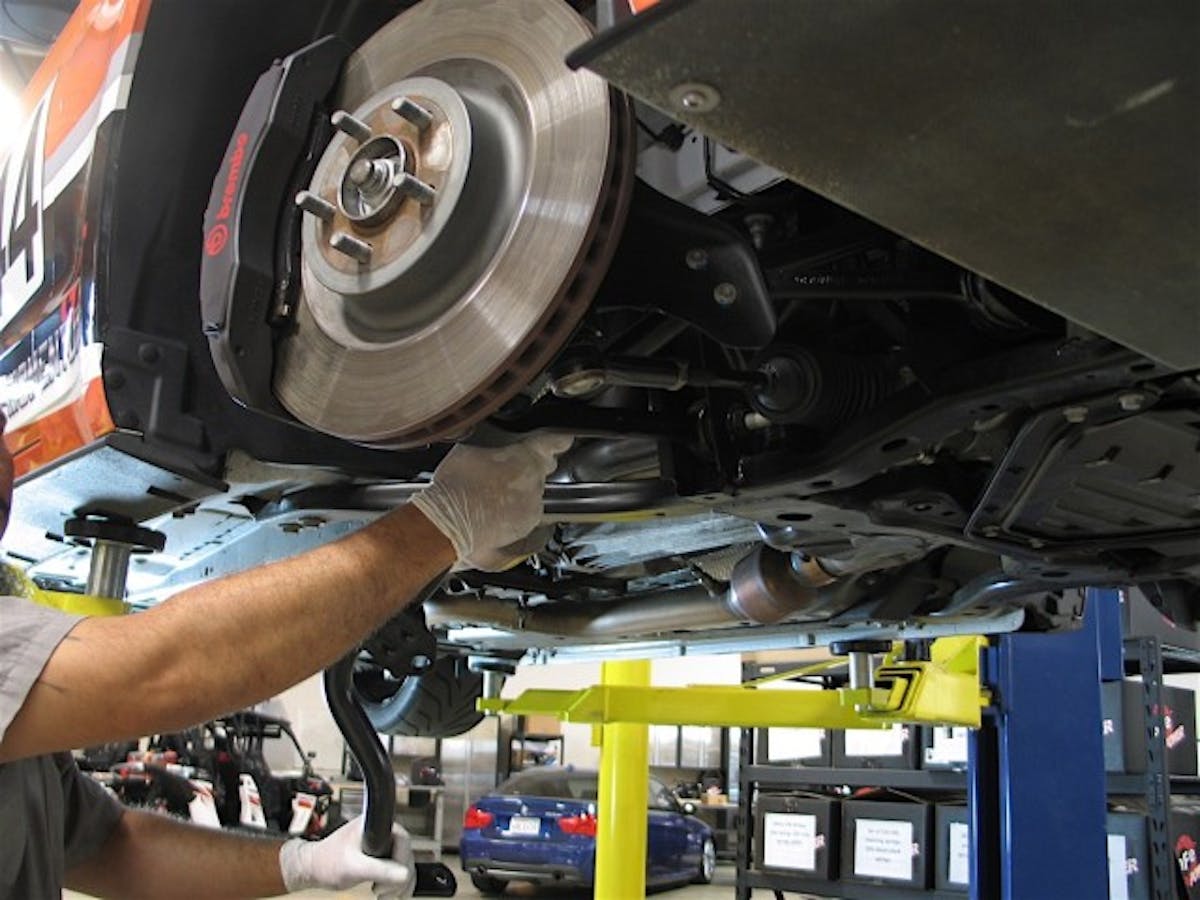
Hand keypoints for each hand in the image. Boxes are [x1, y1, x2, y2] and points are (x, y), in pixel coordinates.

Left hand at [278, 815, 413, 896]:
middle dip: (399, 877)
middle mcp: (381, 832)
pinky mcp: (380, 857)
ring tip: (385, 894)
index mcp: (375, 825)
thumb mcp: (353, 867)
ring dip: (399, 883)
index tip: (394, 877)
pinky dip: (396, 885)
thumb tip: (404, 874)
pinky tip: (387, 893)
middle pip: (406, 855)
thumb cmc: (324, 861)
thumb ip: (379, 869)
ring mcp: (381, 845)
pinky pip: (397, 871)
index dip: (402, 861)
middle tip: (383, 890)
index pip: (403, 840)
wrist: (312, 869)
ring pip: (404, 865)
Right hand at [412, 434, 571, 570]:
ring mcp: (532, 507)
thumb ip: (490, 450)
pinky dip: (512, 516)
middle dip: (530, 470)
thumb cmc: (455, 486)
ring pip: (532, 496)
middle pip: (543, 471)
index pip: (554, 442)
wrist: (449, 522)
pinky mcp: (524, 528)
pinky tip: (491, 515)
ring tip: (491, 497)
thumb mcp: (468, 451)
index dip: (559, 440)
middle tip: (507, 471)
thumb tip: (488, 451)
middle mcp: (535, 482)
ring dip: (518, 495)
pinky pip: (524, 518)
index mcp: (525, 457)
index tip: (564, 439)